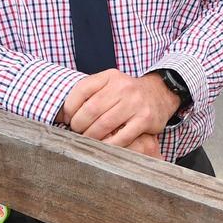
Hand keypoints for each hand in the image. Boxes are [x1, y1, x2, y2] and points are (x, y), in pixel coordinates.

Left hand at [62, 70, 179, 155]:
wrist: (160, 92)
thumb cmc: (128, 93)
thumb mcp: (109, 84)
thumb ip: (88, 95)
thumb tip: (62, 115)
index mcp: (110, 76)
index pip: (81, 90)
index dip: (70, 108)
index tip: (68, 118)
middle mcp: (123, 87)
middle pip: (91, 110)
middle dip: (79, 126)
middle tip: (78, 132)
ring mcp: (135, 103)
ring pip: (104, 125)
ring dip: (91, 137)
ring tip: (89, 140)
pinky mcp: (145, 119)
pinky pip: (121, 137)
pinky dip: (108, 145)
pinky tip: (104, 146)